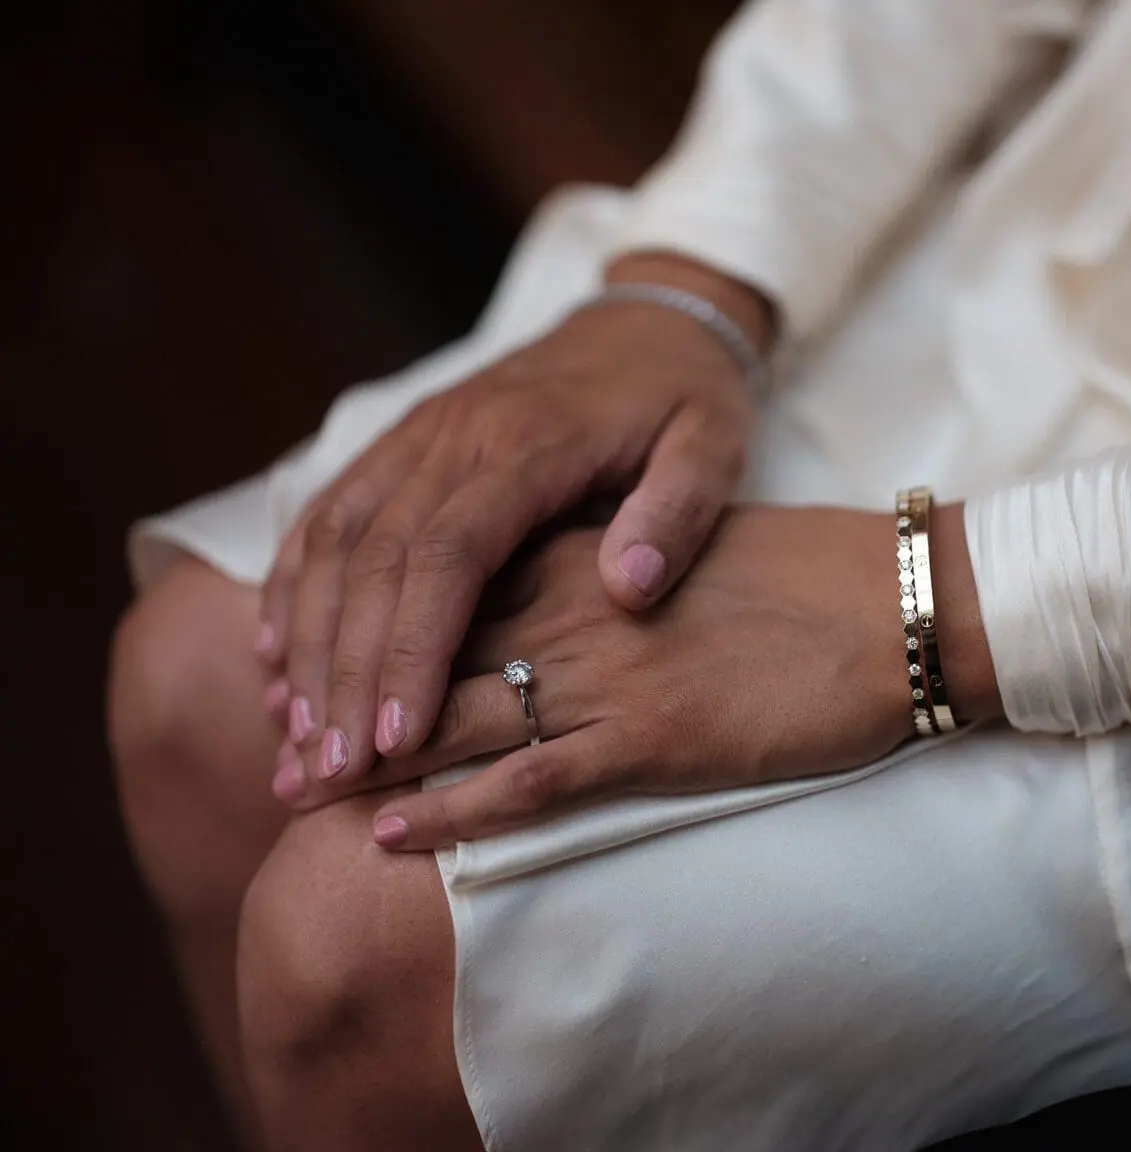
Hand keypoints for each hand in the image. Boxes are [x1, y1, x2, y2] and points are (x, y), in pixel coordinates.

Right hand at [257, 254, 774, 790]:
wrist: (650, 317)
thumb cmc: (685, 397)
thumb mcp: (710, 446)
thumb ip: (676, 515)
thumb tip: (628, 592)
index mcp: (530, 443)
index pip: (449, 555)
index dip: (414, 650)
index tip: (398, 741)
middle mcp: (456, 434)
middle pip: (374, 559)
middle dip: (346, 671)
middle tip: (328, 769)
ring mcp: (420, 433)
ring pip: (335, 538)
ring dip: (307, 638)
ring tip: (294, 733)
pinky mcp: (404, 441)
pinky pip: (330, 511)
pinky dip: (295, 584)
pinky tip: (277, 653)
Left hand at [271, 504, 1001, 849]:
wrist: (901, 604)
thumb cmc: (813, 582)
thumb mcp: (698, 552)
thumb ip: (622, 567)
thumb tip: (581, 597)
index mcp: (593, 560)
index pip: (458, 590)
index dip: (384, 632)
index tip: (329, 672)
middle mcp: (582, 611)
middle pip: (434, 654)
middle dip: (350, 701)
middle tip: (280, 747)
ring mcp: (613, 674)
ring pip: (459, 718)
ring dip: (373, 761)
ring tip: (301, 796)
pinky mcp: (654, 737)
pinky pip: (530, 780)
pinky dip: (452, 811)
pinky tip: (393, 836)